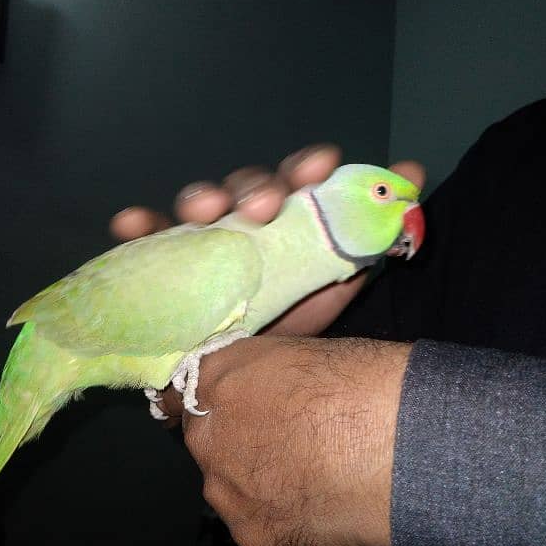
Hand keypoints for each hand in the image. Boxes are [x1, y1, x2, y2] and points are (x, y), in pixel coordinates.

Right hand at [110, 145, 425, 335]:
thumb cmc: (296, 317)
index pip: (293, 180)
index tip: (321, 165)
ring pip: (196, 207)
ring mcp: (203, 242)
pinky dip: (139, 227)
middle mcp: (241, 221)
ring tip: (205, 211)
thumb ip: (374, 229)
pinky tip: (131, 222)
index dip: (304, 166)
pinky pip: (148, 243)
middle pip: (242, 188)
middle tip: (263, 205)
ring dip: (200, 198)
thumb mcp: (340, 275)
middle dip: (252, 187)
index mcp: (286, 218)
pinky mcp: (168, 267)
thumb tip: (414, 170)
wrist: (253, 379)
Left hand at [161, 335, 411, 545]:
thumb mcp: (299, 352)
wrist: (394, 442)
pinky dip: (281, 518)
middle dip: (236, 442)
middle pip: (207, 441)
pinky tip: (317, 506)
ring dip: (254, 483)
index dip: (221, 399)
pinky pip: (257, 524)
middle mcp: (207, 435)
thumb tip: (263, 391)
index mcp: (217, 378)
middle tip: (286, 443)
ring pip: (228, 487)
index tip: (242, 407)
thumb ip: (262, 374)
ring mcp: (226, 489)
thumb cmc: (359, 381)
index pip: (191, 389)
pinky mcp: (252, 535)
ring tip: (308, 479)